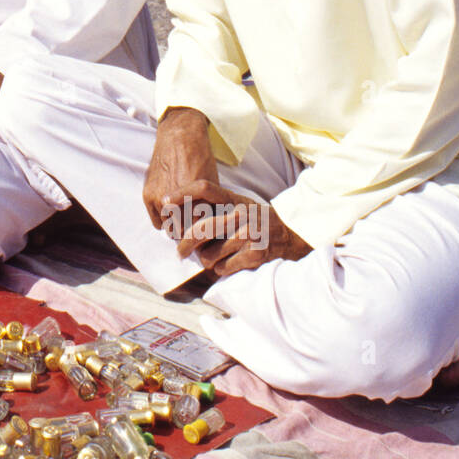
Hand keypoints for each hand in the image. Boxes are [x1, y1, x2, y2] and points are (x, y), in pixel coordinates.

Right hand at [142, 107, 218, 229]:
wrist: (180, 137)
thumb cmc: (201, 159)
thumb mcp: (213, 185)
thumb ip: (210, 209)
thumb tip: (209, 229)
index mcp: (195, 202)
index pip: (197, 233)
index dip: (202, 234)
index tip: (204, 232)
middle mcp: (176, 203)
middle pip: (182, 233)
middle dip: (188, 232)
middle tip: (193, 226)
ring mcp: (159, 199)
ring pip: (168, 228)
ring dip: (175, 226)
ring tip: (183, 217)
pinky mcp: (148, 195)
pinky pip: (156, 221)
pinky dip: (163, 220)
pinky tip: (171, 211)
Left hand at [172, 179, 309, 277]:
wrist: (293, 238)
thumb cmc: (259, 223)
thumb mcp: (242, 205)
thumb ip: (218, 208)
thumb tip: (182, 218)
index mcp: (235, 200)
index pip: (204, 188)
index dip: (181, 193)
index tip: (164, 202)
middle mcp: (241, 215)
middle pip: (200, 229)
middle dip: (184, 244)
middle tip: (179, 252)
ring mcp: (248, 235)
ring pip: (208, 254)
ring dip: (207, 261)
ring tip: (215, 258)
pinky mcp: (254, 255)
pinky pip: (222, 268)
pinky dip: (222, 269)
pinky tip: (229, 264)